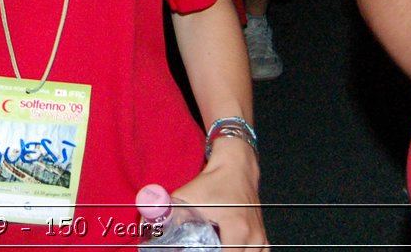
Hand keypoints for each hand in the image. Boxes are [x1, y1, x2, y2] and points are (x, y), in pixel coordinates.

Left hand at [138, 139, 266, 249]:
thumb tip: (146, 227)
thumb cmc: (213, 182)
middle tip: (202, 249)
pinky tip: (229, 250)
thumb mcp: (186, 197)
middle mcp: (253, 237)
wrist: (236, 166)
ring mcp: (261, 238)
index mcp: (237, 229)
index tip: (196, 249)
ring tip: (214, 248)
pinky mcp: (264, 237)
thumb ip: (165, 212)